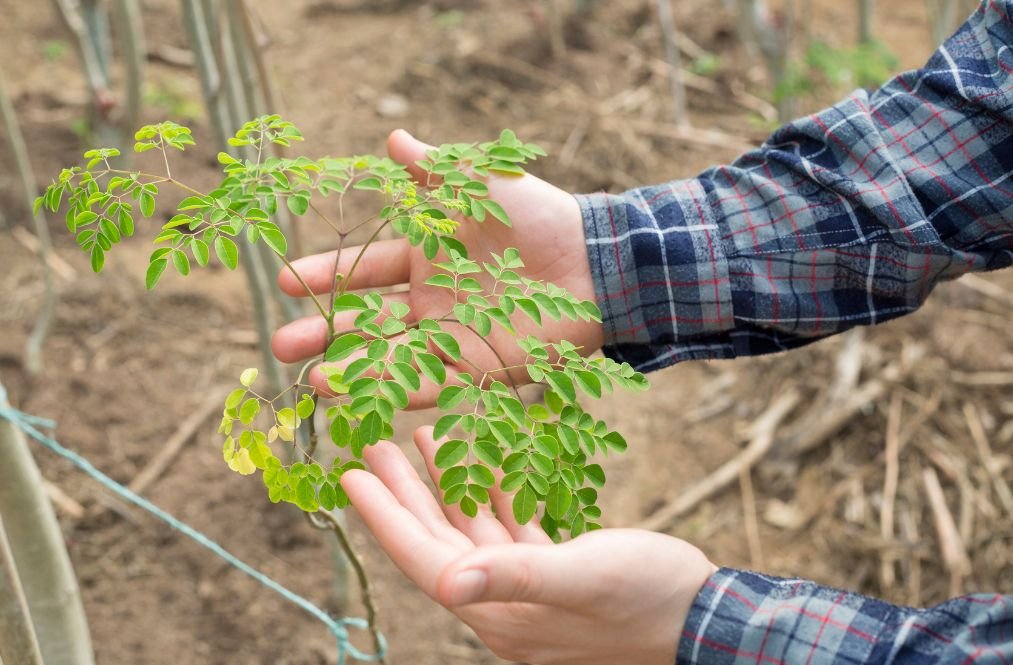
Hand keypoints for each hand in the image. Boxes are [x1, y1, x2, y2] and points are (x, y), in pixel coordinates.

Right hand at [271, 130, 603, 406]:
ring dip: (349, 369)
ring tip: (307, 380)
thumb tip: (392, 138)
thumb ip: (436, 170)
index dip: (324, 274)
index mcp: (425, 257)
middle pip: (365, 320)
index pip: (363, 269)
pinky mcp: (476, 370)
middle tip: (278, 345)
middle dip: (321, 332)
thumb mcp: (482, 186)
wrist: (594, 263)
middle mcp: (430, 301)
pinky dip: (392, 390)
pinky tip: (356, 396)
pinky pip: (428, 384)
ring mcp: (450, 338)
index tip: (284, 280)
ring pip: (388, 357)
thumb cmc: (539, 218)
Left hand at [341, 427, 716, 664]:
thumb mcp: (582, 580)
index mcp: (499, 610)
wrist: (706, 619)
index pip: (424, 558)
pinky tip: (483, 459)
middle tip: (372, 446)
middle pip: (439, 540)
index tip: (350, 475)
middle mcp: (504, 603)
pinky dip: (492, 492)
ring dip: (445, 486)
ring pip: (472, 530)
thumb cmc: (648, 600)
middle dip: (404, 494)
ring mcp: (529, 590)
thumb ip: (516, 577)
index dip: (384, 517)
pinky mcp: (556, 573)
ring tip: (420, 439)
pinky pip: (510, 529)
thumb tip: (449, 583)